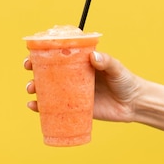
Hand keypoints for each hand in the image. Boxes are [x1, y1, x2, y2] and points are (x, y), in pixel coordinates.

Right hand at [24, 51, 141, 122]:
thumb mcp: (116, 68)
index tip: (33, 54)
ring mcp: (72, 93)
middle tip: (29, 70)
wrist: (134, 104)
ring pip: (47, 89)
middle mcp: (73, 77)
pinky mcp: (74, 109)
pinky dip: (41, 108)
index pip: (58, 55)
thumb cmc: (126, 81)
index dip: (42, 53)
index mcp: (80, 63)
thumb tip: (93, 57)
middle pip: (48, 72)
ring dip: (35, 88)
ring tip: (32, 89)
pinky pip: (54, 108)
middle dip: (34, 70)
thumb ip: (106, 61)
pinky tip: (33, 107)